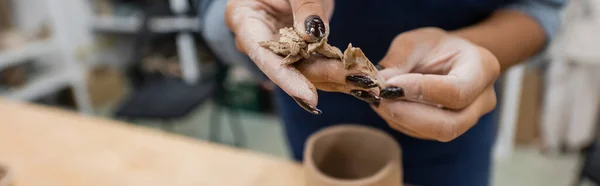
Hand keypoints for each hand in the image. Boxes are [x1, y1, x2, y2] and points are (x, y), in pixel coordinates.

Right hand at [227, 0, 365, 113]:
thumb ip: (305, 6)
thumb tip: (313, 34)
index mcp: (243, 19)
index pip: (264, 56)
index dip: (287, 79)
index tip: (310, 97)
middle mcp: (255, 40)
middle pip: (287, 67)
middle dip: (321, 76)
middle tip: (354, 81)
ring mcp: (274, 47)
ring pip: (302, 70)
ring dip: (333, 75)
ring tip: (361, 78)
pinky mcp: (293, 50)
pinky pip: (312, 62)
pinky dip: (334, 66)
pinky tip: (356, 72)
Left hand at [373, 28, 499, 141]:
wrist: (449, 58)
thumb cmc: (434, 46)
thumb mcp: (416, 41)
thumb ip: (399, 60)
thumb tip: (379, 83)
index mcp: (482, 69)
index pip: (456, 91)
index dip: (421, 91)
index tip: (390, 85)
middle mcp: (483, 100)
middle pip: (449, 124)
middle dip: (409, 115)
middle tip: (379, 100)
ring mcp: (469, 119)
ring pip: (434, 133)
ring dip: (400, 119)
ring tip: (378, 99)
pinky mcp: (448, 130)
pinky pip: (424, 134)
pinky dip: (400, 121)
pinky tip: (387, 105)